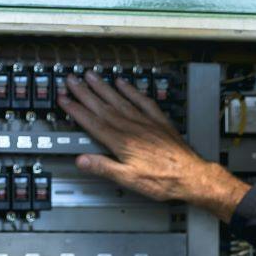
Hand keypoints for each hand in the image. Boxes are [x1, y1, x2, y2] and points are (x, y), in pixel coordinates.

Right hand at [58, 71, 250, 219]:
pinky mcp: (158, 122)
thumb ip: (104, 167)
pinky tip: (123, 83)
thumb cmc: (162, 180)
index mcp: (122, 142)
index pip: (93, 122)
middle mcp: (132, 127)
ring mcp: (145, 122)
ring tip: (91, 76)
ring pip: (120, 100)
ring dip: (103, 87)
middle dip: (85, 92)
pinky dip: (131, 90)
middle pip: (103, 106)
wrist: (190, 175)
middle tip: (71, 80)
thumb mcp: (129, 179)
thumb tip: (82, 160)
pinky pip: (142, 101)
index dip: (76, 110)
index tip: (64, 100)